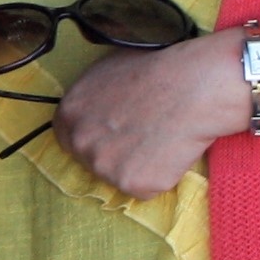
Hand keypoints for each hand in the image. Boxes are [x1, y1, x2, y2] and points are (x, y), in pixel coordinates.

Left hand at [52, 32, 259, 198]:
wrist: (192, 86)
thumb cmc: (155, 70)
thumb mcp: (107, 71)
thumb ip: (91, 96)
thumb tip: (94, 107)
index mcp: (68, 113)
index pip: (67, 137)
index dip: (93, 135)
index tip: (113, 133)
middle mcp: (79, 142)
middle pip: (89, 160)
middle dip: (112, 153)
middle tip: (141, 136)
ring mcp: (103, 166)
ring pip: (117, 176)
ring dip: (137, 165)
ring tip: (160, 139)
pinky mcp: (132, 184)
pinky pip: (144, 189)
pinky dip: (159, 176)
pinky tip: (171, 152)